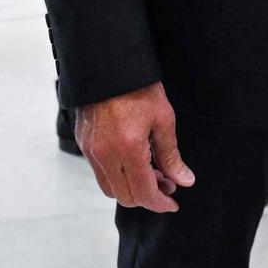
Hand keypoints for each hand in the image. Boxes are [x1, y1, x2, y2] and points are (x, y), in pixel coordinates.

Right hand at [77, 82, 194, 212]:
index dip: (160, 203)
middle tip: (166, 183)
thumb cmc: (139, 87)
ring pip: (110, 188)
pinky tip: (133, 159)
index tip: (173, 203)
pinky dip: (117, 175)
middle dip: (147, 196)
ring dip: (131, 187)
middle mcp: (105, 154)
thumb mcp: (163, 119)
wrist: (108, 64)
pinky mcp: (83, 143)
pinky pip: (100, 171)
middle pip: (125, 197)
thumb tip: (184, 181)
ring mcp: (91, 150)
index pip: (143, 193)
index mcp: (128, 149)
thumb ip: (171, 155)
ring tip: (151, 170)